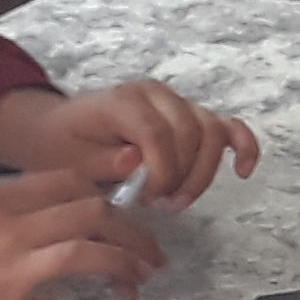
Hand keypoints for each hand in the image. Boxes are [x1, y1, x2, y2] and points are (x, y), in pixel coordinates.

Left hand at [0, 81, 261, 209]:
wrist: (55, 130)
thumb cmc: (61, 145)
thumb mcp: (70, 160)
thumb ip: (105, 162)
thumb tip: (137, 164)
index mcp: (124, 100)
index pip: (159, 131)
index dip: (163, 170)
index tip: (149, 199)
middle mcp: (156, 94)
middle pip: (194, 131)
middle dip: (184, 176)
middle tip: (162, 205)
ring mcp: (176, 102)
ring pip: (214, 131)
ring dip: (205, 173)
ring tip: (178, 201)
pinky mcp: (189, 116)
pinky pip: (226, 126)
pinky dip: (242, 146)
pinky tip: (244, 171)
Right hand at [0, 169, 165, 299]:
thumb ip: (6, 239)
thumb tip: (48, 254)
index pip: (62, 178)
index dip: (105, 189)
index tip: (129, 208)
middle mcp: (3, 208)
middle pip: (87, 194)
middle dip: (129, 219)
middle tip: (148, 246)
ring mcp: (10, 238)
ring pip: (95, 219)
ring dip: (132, 244)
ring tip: (147, 269)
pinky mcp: (16, 273)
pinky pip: (84, 256)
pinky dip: (116, 265)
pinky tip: (126, 282)